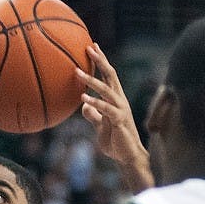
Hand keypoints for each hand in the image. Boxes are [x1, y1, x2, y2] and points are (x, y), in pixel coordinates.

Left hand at [76, 45, 153, 193]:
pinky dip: (95, 102)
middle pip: (111, 75)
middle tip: (88, 47)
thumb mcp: (101, 126)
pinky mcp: (120, 120)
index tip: (92, 46)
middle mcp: (120, 100)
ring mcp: (121, 109)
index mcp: (116, 99)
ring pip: (107, 90)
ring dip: (91, 80)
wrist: (127, 157)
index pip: (108, 76)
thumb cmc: (115, 142)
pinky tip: (82, 98)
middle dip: (100, 60)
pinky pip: (106, 108)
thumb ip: (93, 115)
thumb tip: (84, 106)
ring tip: (77, 72)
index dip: (101, 61)